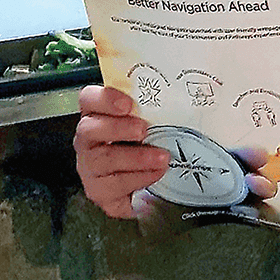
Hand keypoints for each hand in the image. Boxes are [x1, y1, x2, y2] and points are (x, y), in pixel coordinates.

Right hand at [73, 85, 169, 217]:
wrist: (144, 186)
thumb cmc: (146, 144)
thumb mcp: (149, 121)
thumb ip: (155, 106)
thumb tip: (191, 87)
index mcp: (97, 115)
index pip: (88, 99)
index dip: (105, 99)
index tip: (128, 104)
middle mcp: (88, 141)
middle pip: (89, 129)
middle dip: (117, 128)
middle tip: (144, 129)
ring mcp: (90, 168)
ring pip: (103, 160)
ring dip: (135, 158)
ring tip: (162, 157)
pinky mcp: (100, 192)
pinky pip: (114, 186)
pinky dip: (139, 179)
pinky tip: (157, 174)